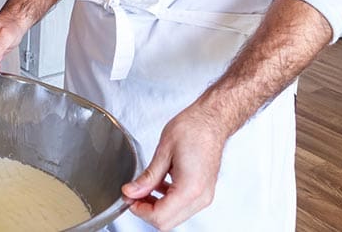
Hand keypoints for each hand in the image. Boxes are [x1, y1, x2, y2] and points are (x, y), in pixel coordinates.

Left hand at [121, 103, 229, 228]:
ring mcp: (204, 196)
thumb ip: (147, 177)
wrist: (212, 120)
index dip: (140, 210)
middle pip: (167, 222)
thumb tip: (131, 192)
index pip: (160, 217)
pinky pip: (183, 206)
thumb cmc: (193, 129)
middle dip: (146, 211)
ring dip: (156, 207)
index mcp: (190, 189)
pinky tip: (158, 186)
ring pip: (174, 216)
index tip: (129, 199)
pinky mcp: (204, 191)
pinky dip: (167, 201)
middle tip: (133, 195)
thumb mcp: (163, 152)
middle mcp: (200, 197)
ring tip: (143, 189)